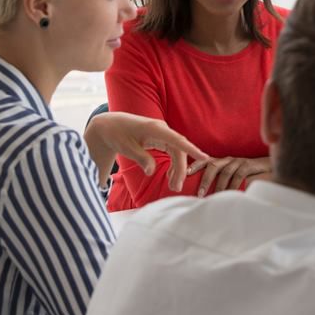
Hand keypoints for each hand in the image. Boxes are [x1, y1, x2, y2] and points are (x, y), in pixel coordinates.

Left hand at [83, 112, 208, 190]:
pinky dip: (172, 165)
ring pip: (176, 152)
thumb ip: (141, 158)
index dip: (191, 149)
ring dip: (176, 169)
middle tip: (176, 187)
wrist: (109, 126)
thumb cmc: (117, 134)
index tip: (204, 158)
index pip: (177, 140)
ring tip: (173, 186)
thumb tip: (151, 171)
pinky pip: (171, 152)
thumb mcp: (127, 147)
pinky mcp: (159, 139)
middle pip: (178, 150)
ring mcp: (162, 134)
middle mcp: (161, 130)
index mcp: (154, 129)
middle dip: (180, 169)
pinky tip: (170, 177)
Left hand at [193, 156, 270, 196]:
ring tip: (214, 197)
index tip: (186, 174)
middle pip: (213, 166)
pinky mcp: (248, 165)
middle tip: (199, 194)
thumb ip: (221, 183)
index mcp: (221, 162)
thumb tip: (205, 197)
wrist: (267, 168)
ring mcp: (238, 161)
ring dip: (219, 185)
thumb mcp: (232, 178)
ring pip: (225, 171)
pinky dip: (233, 185)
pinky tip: (230, 194)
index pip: (205, 161)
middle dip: (205, 179)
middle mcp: (228, 160)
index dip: (195, 165)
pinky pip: (239, 175)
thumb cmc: (247, 175)